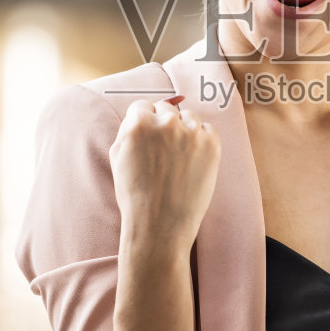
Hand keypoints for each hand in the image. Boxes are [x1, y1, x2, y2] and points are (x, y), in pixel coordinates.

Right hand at [110, 95, 220, 252]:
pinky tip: (193, 161)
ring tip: (178, 158)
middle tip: (163, 151)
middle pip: (166, 109)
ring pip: (188, 117)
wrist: (160, 224)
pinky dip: (202, 140)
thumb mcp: (118, 158)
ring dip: (184, 130)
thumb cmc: (135, 195)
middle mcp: (165, 123)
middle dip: (163, 125)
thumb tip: (142, 113)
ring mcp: (190, 132)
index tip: (149, 137)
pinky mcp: (211, 144)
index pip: (142, 105)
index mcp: (138, 123)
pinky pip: (207, 129)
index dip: (144, 121)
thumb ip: (128, 130)